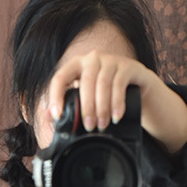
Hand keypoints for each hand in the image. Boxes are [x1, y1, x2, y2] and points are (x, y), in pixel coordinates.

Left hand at [47, 51, 186, 153]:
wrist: (138, 87)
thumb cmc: (107, 94)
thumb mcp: (86, 99)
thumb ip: (68, 105)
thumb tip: (48, 117)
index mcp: (77, 65)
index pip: (60, 77)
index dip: (56, 96)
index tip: (57, 116)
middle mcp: (93, 59)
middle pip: (85, 82)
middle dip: (86, 107)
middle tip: (89, 127)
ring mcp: (111, 60)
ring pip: (103, 83)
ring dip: (102, 108)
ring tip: (102, 125)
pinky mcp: (128, 66)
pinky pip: (120, 83)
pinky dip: (117, 103)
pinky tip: (116, 117)